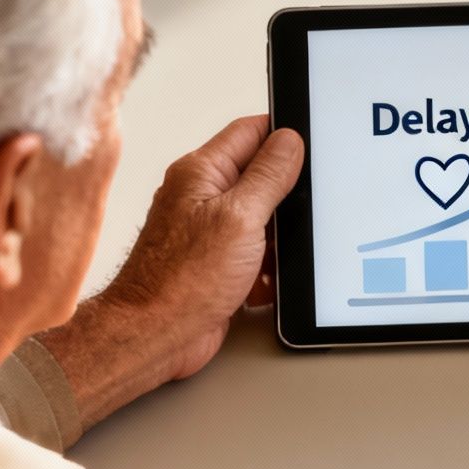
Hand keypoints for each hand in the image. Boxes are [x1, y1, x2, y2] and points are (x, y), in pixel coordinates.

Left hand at [38, 115, 302, 435]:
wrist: (156, 336)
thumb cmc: (182, 281)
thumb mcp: (240, 217)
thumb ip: (267, 175)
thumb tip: (289, 140)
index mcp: (200, 172)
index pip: (250, 132)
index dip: (284, 134)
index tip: (312, 146)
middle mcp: (200, 196)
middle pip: (258, 175)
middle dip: (286, 192)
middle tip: (301, 207)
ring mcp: (208, 230)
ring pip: (261, 218)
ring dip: (278, 235)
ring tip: (278, 250)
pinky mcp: (216, 263)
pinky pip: (254, 252)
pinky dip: (268, 265)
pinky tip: (266, 277)